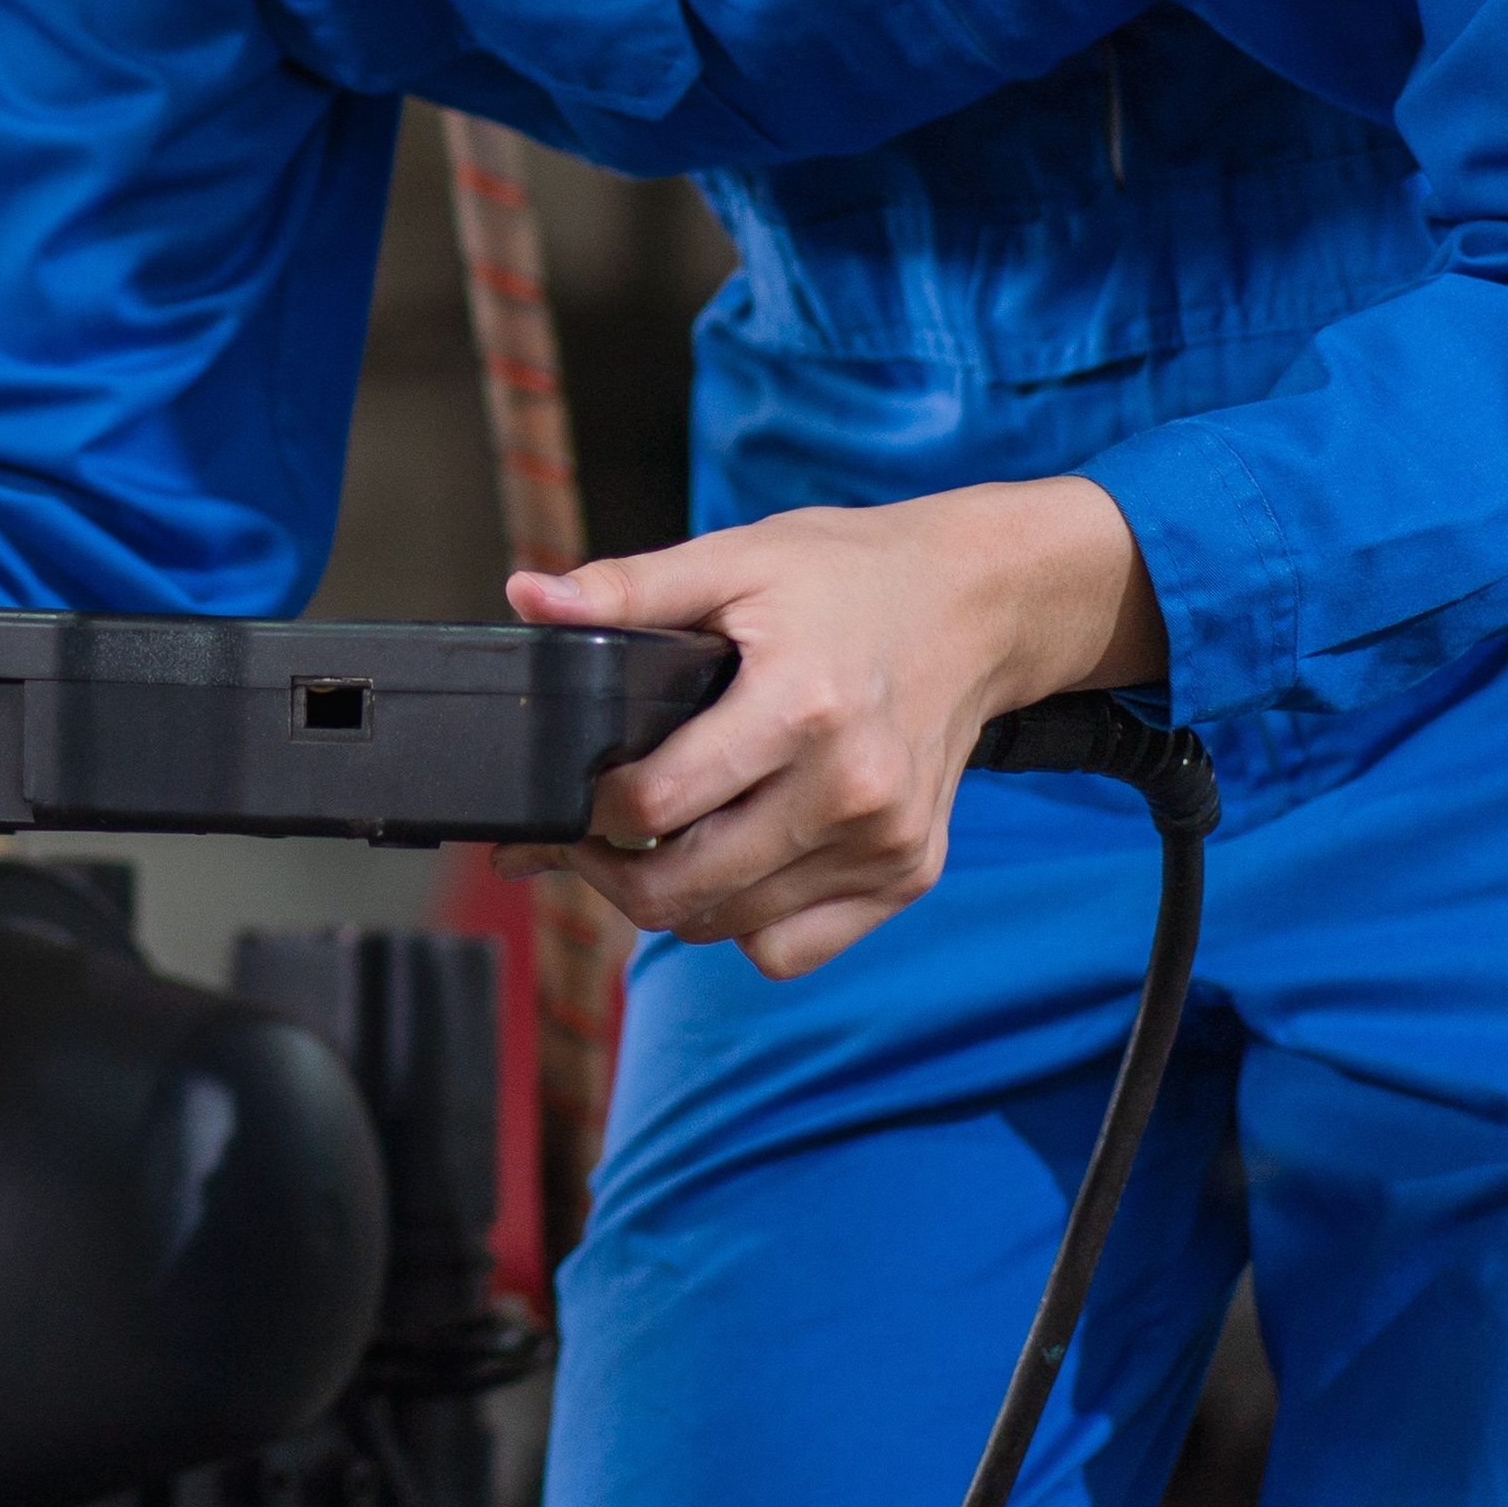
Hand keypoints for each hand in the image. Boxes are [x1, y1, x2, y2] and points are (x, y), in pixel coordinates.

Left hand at [491, 478, 1161, 978]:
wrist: (979, 605)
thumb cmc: (850, 578)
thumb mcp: (734, 559)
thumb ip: (625, 589)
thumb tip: (528, 596)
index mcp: (799, 708)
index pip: (655, 804)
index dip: (585, 810)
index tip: (566, 793)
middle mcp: (850, 790)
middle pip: (683, 888)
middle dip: (608, 870)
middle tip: (587, 834)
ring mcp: (885, 843)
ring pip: (728, 925)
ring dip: (673, 897)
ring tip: (653, 842)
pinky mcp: (907, 874)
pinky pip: (791, 948)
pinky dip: (744, 922)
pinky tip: (732, 862)